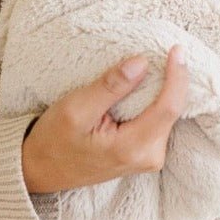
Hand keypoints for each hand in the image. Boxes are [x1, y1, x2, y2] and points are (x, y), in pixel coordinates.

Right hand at [22, 47, 187, 192]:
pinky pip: (160, 121)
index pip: (168, 107)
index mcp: (132, 147)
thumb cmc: (55, 140)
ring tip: (162, 62)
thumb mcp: (76, 109)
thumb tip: (141, 63)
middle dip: (174, 80)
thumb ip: (110, 87)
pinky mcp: (144, 153)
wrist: (42, 170)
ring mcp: (148, 157)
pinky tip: (152, 84)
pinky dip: (158, 100)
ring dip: (167, 89)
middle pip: (173, 110)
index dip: (176, 76)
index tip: (175, 49)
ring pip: (169, 115)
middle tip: (170, 50)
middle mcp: (148, 156)